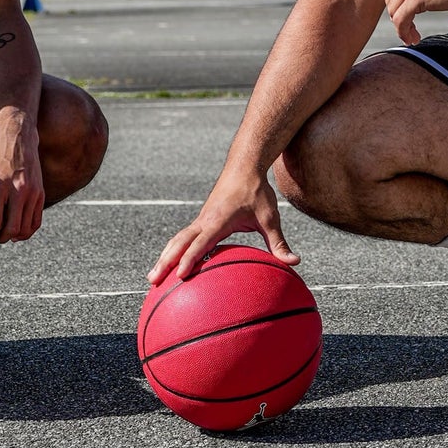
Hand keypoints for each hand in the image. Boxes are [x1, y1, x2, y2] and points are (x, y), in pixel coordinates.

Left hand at [0, 112, 44, 249]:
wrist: (16, 139)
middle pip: (10, 228)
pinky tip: (17, 232)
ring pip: (24, 228)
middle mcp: (18, 189)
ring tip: (4, 236)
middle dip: (0, 239)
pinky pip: (36, 222)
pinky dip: (27, 232)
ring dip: (13, 237)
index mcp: (0, 185)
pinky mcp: (40, 193)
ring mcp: (31, 191)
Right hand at [148, 166, 299, 283]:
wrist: (244, 166)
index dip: (189, 259)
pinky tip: (172, 264)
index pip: (200, 243)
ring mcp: (200, 220)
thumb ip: (279, 242)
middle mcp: (204, 221)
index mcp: (217, 221)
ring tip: (152, 277)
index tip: (179, 276)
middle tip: (152, 281)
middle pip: (178, 243)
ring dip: (164, 257)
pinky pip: (183, 238)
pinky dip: (174, 250)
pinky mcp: (202, 220)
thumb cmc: (256, 192)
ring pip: (177, 240)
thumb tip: (295, 262)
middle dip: (165, 262)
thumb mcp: (270, 217)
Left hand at [383, 0, 447, 44]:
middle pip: (390, 0)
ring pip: (394, 12)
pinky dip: (403, 32)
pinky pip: (401, 20)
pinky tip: (412, 39)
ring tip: (413, 36)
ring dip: (402, 28)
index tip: (406, 17)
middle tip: (410, 29)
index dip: (397, 5)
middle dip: (398, 17)